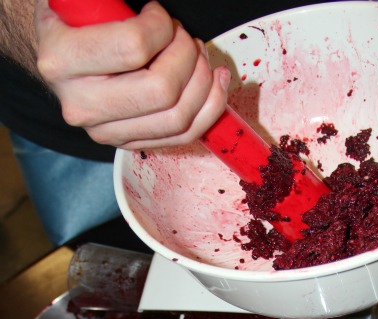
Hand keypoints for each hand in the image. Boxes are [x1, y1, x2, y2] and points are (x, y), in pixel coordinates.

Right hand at [35, 0, 230, 149]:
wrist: (60, 58)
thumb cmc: (78, 24)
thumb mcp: (87, 4)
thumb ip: (117, 6)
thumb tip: (161, 18)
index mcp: (62, 60)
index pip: (134, 47)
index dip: (161, 27)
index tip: (158, 15)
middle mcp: (82, 105)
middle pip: (162, 91)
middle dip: (188, 56)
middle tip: (185, 37)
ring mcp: (106, 132)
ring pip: (178, 118)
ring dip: (203, 82)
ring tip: (199, 56)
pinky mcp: (128, 143)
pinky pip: (183, 135)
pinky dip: (209, 108)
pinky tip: (215, 82)